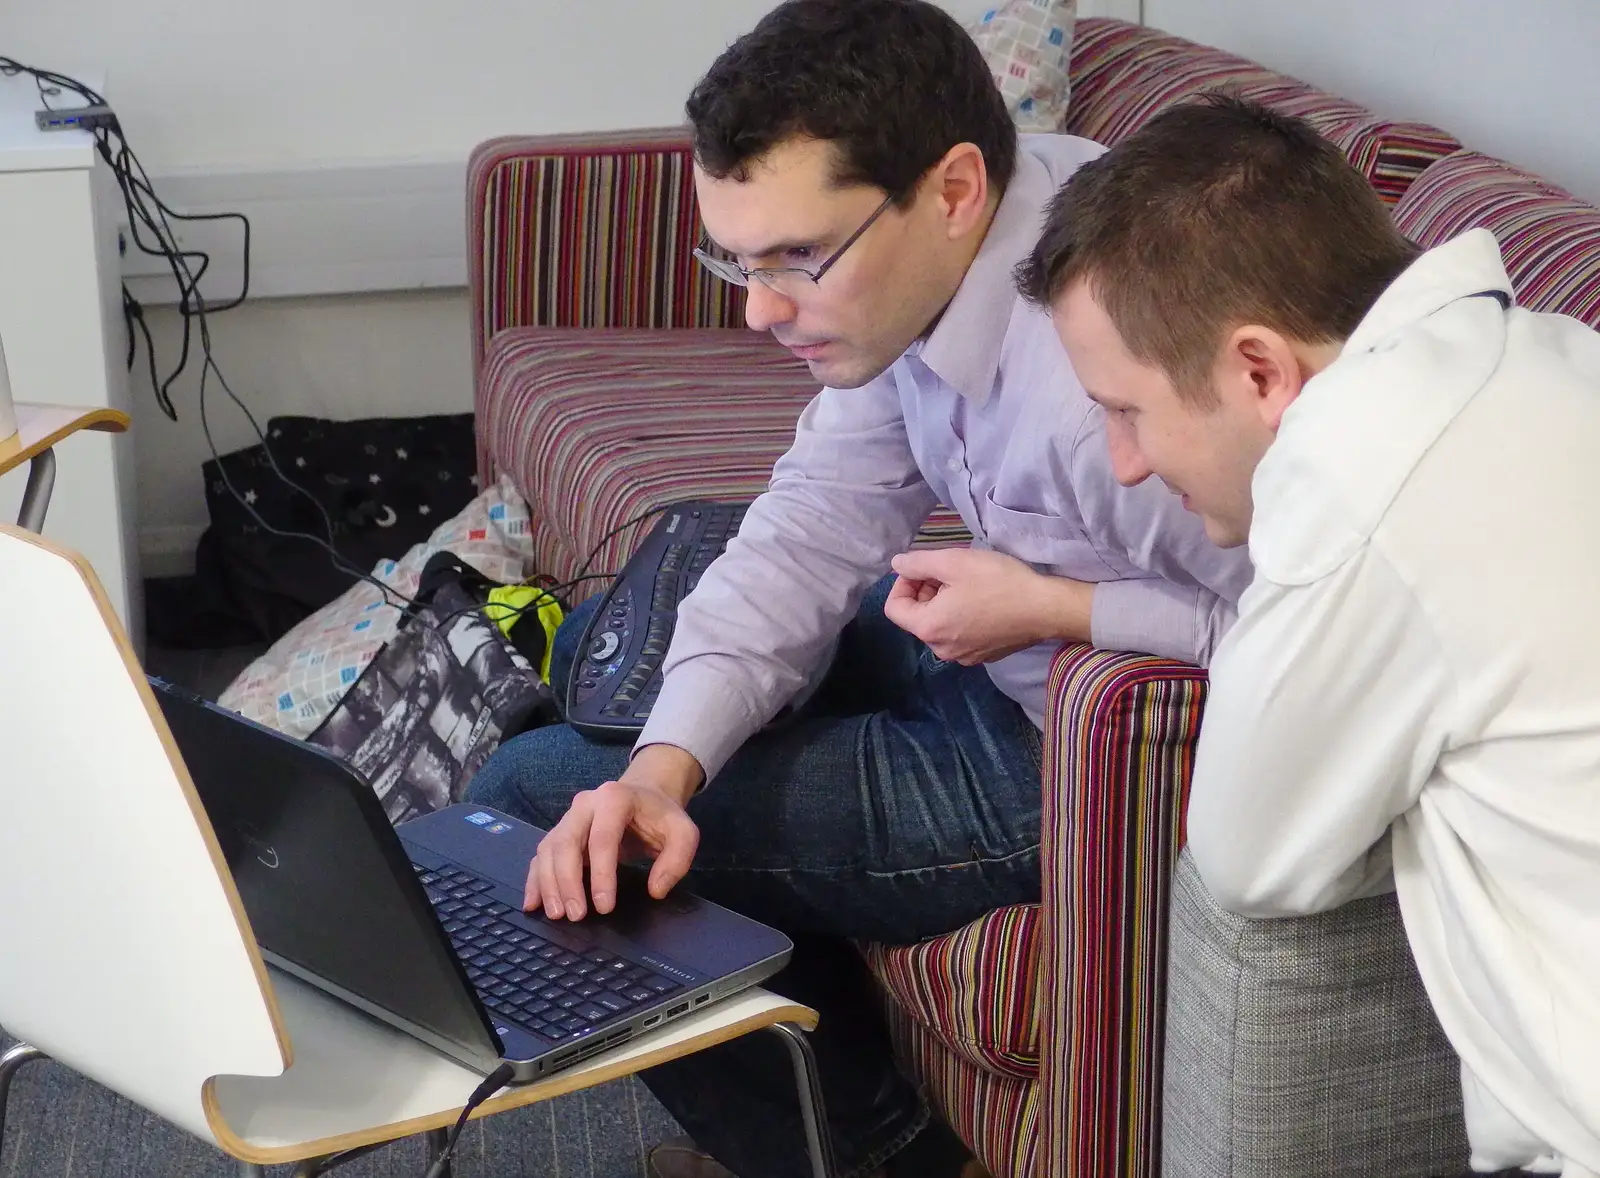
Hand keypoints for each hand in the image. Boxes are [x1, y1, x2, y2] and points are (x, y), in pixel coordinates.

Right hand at [523, 744, 703, 919]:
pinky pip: (541, 855)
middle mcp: (585, 804)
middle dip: (567, 882)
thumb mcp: (683, 831)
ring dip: (548, 883)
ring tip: (557, 914)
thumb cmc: (661, 816)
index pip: (602, 838)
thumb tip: (656, 890)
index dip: (601, 874)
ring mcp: (568, 817)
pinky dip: (535, 879)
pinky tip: (533, 903)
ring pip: (548, 849)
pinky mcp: (560, 832)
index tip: (605, 907)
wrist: (645, 795)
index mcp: (614, 798)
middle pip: (566, 842)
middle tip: (576, 915)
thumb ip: (677, 859)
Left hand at [883, 546, 1093, 664]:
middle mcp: (941, 650)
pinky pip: (959, 635)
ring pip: (939, 626)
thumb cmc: (998, 582)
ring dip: (943, 603)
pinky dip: (961, 617)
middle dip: (925, 591)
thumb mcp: (954, 562)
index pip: (894, 608)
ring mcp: (963, 657)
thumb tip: (897, 564)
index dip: (903, 583)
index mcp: (929, 628)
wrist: (1045, 608)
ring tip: (967, 583)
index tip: (924, 568)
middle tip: (949, 571)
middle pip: (917, 617)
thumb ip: (917, 563)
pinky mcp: (983, 656)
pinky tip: (983, 601)